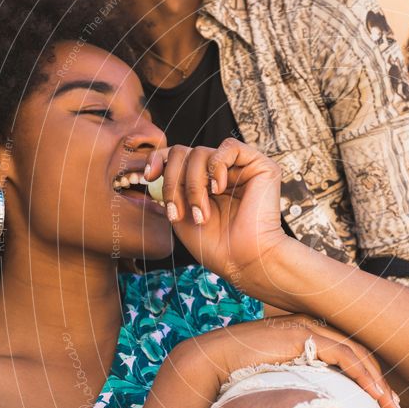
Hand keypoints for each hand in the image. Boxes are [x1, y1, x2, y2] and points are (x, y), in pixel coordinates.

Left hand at [144, 139, 288, 281]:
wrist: (244, 260)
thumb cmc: (215, 246)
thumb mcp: (180, 214)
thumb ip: (171, 188)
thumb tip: (158, 168)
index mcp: (205, 183)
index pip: (178, 157)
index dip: (159, 159)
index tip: (149, 177)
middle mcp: (222, 172)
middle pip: (185, 152)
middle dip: (174, 182)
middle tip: (178, 213)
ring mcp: (241, 168)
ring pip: (201, 152)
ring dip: (194, 184)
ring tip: (202, 213)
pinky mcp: (260, 165)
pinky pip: (229, 147)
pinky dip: (217, 166)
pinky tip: (219, 188)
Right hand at [178, 314, 400, 407]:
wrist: (211, 360)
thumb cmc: (239, 373)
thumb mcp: (278, 376)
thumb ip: (298, 380)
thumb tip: (311, 406)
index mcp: (307, 333)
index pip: (348, 353)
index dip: (369, 376)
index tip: (382, 402)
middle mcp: (311, 326)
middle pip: (358, 351)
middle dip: (381, 380)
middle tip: (395, 407)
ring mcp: (309, 327)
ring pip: (356, 353)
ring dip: (377, 381)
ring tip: (390, 407)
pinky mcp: (304, 334)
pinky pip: (344, 354)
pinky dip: (363, 374)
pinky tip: (374, 394)